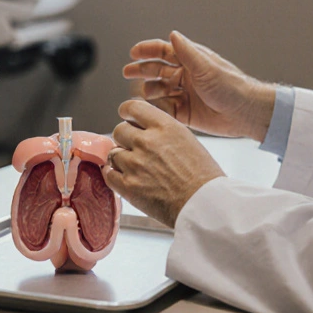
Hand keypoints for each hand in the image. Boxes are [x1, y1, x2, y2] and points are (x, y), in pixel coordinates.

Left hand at [101, 99, 225, 227]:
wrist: (204, 205)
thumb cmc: (203, 176)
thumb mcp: (187, 140)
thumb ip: (162, 131)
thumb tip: (143, 129)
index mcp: (164, 127)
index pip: (131, 107)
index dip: (127, 113)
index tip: (128, 119)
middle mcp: (147, 142)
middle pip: (119, 130)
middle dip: (125, 139)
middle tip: (135, 150)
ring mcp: (135, 164)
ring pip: (113, 153)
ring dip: (121, 160)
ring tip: (136, 169)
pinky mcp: (128, 186)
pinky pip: (109, 174)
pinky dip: (115, 177)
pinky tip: (127, 180)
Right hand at [122, 31, 274, 140]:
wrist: (246, 113)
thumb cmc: (232, 87)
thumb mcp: (206, 67)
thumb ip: (187, 52)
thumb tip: (173, 34)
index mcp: (191, 61)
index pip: (164, 51)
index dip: (147, 51)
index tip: (133, 53)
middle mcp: (186, 76)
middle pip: (157, 70)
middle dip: (141, 70)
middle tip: (127, 73)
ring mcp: (185, 94)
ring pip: (159, 90)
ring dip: (149, 90)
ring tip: (144, 94)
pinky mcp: (186, 113)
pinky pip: (165, 109)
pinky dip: (158, 108)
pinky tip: (154, 108)